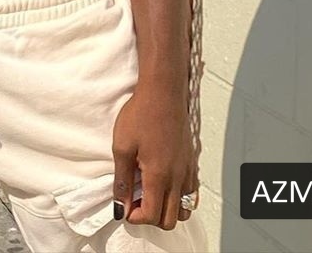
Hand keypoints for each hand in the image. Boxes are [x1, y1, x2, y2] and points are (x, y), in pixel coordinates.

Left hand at [111, 82, 197, 230]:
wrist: (163, 91)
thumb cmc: (142, 113)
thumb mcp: (122, 146)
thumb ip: (122, 180)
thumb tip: (119, 205)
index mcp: (159, 176)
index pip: (152, 216)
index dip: (135, 217)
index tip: (124, 206)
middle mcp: (178, 178)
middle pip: (169, 220)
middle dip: (150, 217)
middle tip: (135, 200)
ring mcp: (187, 171)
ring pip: (183, 210)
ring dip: (166, 209)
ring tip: (148, 192)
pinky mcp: (192, 162)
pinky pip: (190, 193)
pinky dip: (178, 197)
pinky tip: (163, 182)